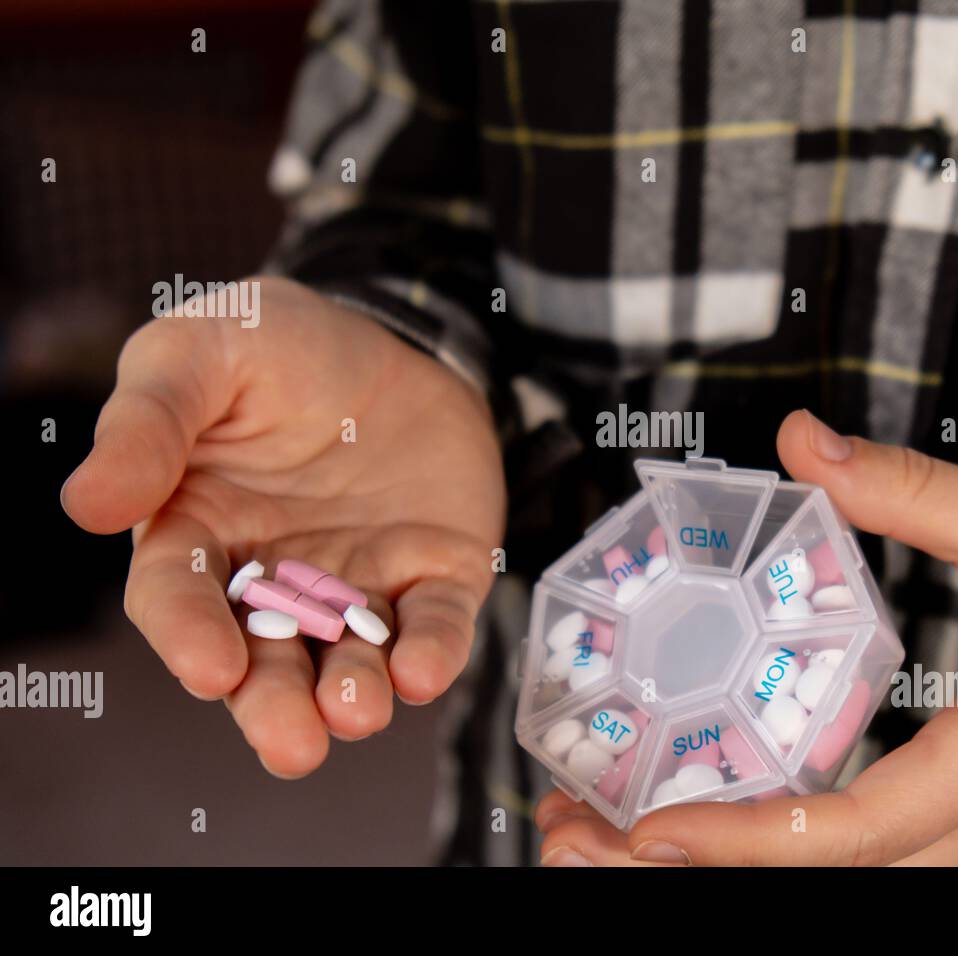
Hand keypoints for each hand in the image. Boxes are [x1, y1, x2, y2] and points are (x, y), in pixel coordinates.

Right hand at [62, 277, 504, 776]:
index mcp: (199, 532)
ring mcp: (358, 582)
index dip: (190, 637)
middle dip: (275, 706)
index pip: (180, 599)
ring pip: (349, 659)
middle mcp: (276, 578)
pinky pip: (433, 623)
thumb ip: (148, 422)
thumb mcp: (198, 353)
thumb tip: (86, 503)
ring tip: (358, 712)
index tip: (211, 669)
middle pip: (266, 660)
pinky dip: (431, 651)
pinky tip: (423, 671)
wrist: (393, 334)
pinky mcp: (433, 574)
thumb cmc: (276, 346)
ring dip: (352, 695)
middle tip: (293, 743)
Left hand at [534, 410, 957, 864]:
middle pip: (827, 887)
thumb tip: (803, 441)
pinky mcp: (952, 858)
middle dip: (696, 874)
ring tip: (596, 843)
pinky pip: (849, 876)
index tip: (650, 829)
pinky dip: (761, 864)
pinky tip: (689, 832)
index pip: (862, 828)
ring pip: (831, 896)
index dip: (752, 841)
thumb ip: (914, 492)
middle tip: (576, 841)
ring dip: (713, 878)